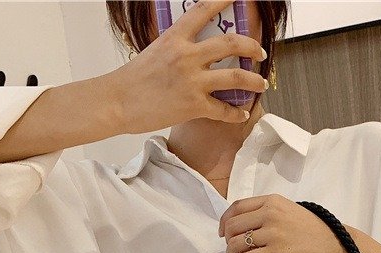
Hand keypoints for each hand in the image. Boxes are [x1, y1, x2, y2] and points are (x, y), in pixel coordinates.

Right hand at [108, 0, 267, 133]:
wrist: (118, 102)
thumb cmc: (133, 80)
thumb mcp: (155, 52)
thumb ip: (177, 49)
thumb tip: (194, 53)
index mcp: (175, 38)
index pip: (203, 10)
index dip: (222, 0)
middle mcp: (187, 56)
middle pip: (230, 43)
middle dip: (251, 46)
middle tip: (260, 52)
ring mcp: (192, 81)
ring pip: (235, 77)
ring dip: (254, 80)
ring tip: (261, 82)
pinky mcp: (194, 105)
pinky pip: (224, 110)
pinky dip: (237, 113)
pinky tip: (243, 113)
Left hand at [218, 194, 352, 252]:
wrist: (337, 245)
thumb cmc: (317, 231)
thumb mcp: (291, 211)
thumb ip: (270, 212)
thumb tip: (249, 224)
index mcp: (273, 201)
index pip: (238, 206)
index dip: (225, 220)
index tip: (224, 231)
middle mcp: (270, 213)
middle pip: (233, 225)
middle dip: (227, 240)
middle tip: (232, 250)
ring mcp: (273, 233)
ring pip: (236, 243)